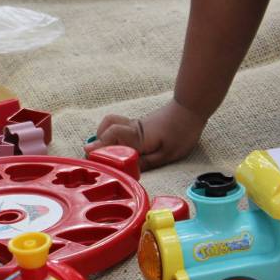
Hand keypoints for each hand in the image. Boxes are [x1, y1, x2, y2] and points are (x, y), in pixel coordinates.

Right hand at [84, 99, 206, 170]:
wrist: (190, 110)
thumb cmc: (181, 133)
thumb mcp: (167, 155)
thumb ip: (146, 162)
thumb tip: (127, 169)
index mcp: (138, 136)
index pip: (112, 136)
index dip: (99, 145)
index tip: (89, 154)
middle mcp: (132, 128)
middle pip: (107, 127)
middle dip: (97, 141)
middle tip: (93, 155)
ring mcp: (134, 124)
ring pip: (110, 124)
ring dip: (103, 135)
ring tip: (104, 150)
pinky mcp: (138, 124)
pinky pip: (118, 127)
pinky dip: (112, 134)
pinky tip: (117, 147)